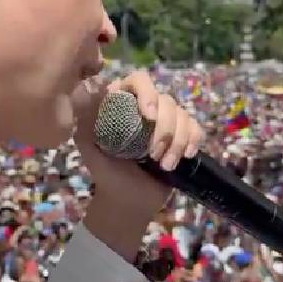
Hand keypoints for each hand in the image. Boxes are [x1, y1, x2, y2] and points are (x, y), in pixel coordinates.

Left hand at [74, 72, 204, 255]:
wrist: (127, 201)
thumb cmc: (106, 173)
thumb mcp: (88, 147)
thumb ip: (86, 121)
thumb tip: (92, 92)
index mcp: (123, 103)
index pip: (139, 80)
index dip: (148, 93)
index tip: (150, 117)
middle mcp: (146, 106)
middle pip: (166, 100)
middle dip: (164, 130)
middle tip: (152, 156)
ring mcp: (166, 121)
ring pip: (183, 115)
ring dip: (177, 142)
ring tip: (165, 165)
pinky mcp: (182, 136)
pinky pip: (196, 128)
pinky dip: (192, 142)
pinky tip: (185, 157)